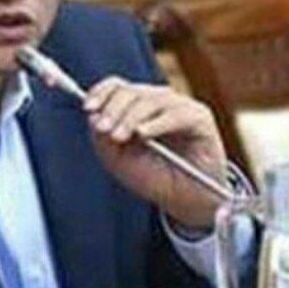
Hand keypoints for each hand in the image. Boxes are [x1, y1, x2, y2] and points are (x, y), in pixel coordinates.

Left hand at [84, 77, 227, 228]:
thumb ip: (103, 140)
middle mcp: (159, 102)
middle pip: (132, 91)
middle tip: (102, 129)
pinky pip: (177, 114)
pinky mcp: (200, 118)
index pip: (118, 87)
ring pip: (151, 100)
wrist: (187, 201)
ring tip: (119, 137)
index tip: (88, 108)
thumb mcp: (120, 161)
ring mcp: (180, 107)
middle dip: (113, 109)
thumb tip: (93, 116)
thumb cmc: (154, 178)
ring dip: (130, 117)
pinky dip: (157, 123)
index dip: (102, 92)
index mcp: (138, 107)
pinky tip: (143, 134)